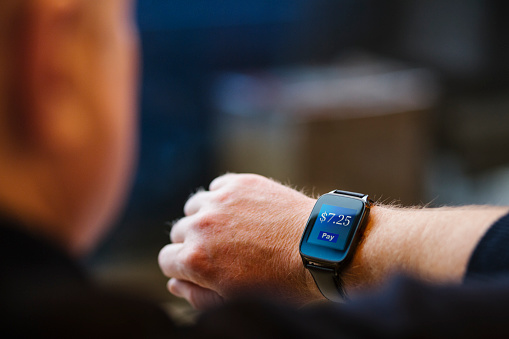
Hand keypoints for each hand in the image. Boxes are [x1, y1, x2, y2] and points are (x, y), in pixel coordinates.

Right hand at [158, 173, 321, 308]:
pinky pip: (216, 187)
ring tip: (230, 228)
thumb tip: (176, 283)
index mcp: (194, 260)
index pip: (166, 259)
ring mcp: (219, 201)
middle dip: (194, 243)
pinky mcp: (239, 183)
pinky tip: (240, 209)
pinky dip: (221, 197)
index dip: (181, 266)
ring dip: (205, 217)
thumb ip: (197, 295)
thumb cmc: (280, 282)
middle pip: (179, 232)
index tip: (200, 267)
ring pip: (194, 207)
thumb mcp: (235, 301)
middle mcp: (200, 226)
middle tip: (222, 251)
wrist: (318, 248)